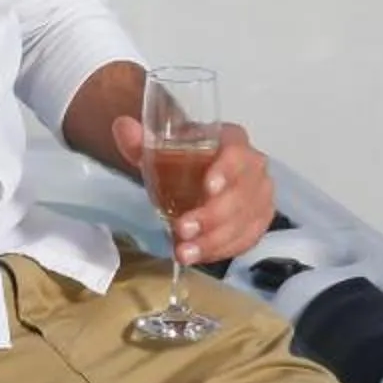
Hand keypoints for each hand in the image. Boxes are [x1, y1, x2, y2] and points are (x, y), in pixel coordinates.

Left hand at [112, 115, 276, 264]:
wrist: (194, 174)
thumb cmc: (181, 160)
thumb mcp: (156, 149)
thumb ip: (138, 140)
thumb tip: (123, 126)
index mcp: (232, 141)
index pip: (236, 152)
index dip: (226, 169)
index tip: (208, 188)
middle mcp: (253, 166)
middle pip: (242, 193)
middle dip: (212, 215)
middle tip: (182, 229)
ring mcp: (259, 196)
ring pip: (245, 221)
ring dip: (214, 240)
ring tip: (184, 252)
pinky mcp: (258, 221)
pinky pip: (246, 240)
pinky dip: (221, 251)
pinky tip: (198, 256)